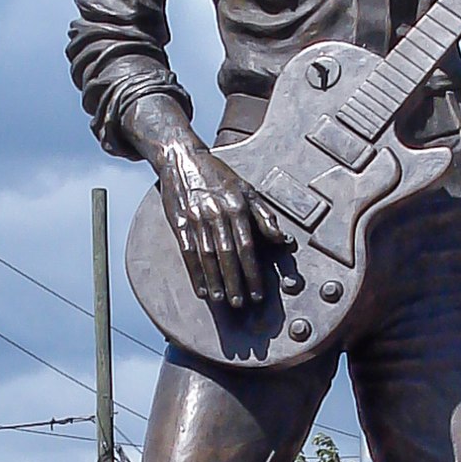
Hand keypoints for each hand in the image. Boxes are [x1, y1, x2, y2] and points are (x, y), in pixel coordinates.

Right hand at [153, 131, 286, 308]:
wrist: (182, 158)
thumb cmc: (218, 176)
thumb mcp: (246, 189)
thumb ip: (264, 215)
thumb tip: (281, 239)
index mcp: (236, 206)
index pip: (247, 246)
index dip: (253, 272)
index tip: (257, 292)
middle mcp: (216, 213)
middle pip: (227, 255)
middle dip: (235, 281)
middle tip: (240, 303)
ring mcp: (196, 218)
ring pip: (208, 256)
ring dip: (215, 281)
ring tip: (222, 299)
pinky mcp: (179, 222)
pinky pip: (188, 252)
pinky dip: (195, 272)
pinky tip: (201, 288)